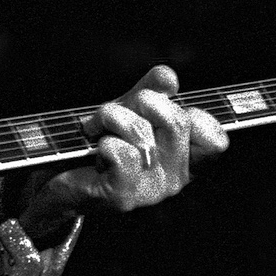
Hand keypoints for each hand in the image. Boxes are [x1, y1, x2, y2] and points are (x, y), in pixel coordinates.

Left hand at [19, 65, 228, 238]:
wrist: (60, 177)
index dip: (197, 116)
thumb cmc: (101, 142)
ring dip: (110, 118)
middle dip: (143, 101)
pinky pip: (121, 152)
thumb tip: (169, 77)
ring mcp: (151, 191)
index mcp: (185, 159)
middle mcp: (175, 178)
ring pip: (143, 134)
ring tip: (94, 126)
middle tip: (117, 108)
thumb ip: (152, 91)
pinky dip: (102, 141)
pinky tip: (95, 150)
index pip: (216, 140)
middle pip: (177, 122)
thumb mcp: (131, 110)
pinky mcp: (124, 197)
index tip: (165, 107)